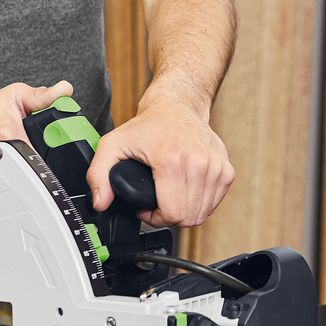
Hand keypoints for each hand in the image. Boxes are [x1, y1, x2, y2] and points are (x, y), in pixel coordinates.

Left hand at [86, 96, 233, 226]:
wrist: (177, 107)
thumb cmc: (148, 127)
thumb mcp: (113, 144)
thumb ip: (98, 174)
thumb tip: (100, 203)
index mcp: (173, 160)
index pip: (172, 213)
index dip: (154, 218)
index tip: (145, 208)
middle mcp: (199, 164)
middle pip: (187, 217)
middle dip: (168, 216)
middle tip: (156, 202)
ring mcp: (216, 168)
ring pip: (201, 214)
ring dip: (184, 212)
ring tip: (169, 197)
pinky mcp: (226, 171)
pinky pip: (213, 205)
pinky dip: (199, 204)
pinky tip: (185, 192)